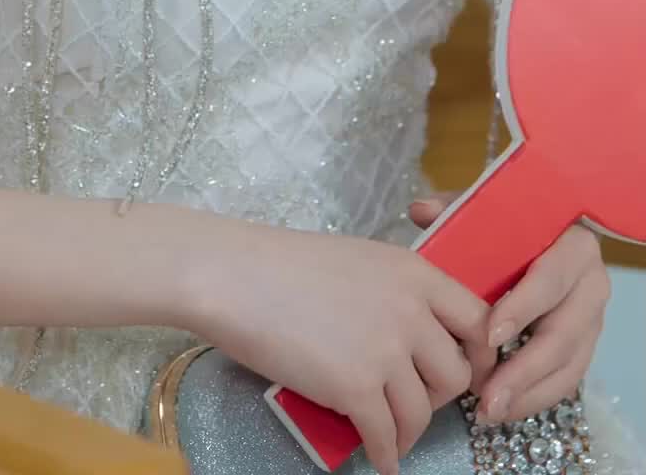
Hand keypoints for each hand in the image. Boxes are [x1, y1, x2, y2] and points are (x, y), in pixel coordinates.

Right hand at [184, 217, 491, 474]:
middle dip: (440, 396)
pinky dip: (386, 456)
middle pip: (456, 373)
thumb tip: (415, 334)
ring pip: (422, 412)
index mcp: (414, 272)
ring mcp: (385, 352)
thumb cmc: (285, 265)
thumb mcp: (359, 261)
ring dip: (410, 432)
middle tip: (417, 400)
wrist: (236, 277)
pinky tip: (380, 460)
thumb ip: (396, 292)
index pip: (478, 320)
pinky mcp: (356, 389)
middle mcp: (410, 311)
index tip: (467, 371)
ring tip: (393, 437)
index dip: (479, 353)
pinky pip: (387, 438)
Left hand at [409, 194, 609, 423]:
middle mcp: (591, 285)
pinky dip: (534, 398)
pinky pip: (566, 380)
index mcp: (573, 245)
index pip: (551, 279)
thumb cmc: (514, 224)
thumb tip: (420, 210)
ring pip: (568, 366)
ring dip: (528, 393)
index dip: (523, 308)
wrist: (550, 237)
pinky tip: (502, 409)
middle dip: (524, 369)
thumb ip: (458, 210)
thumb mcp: (490, 212)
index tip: (490, 335)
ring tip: (489, 411)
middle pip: (562, 333)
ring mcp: (592, 320)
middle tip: (486, 393)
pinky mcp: (585, 347)